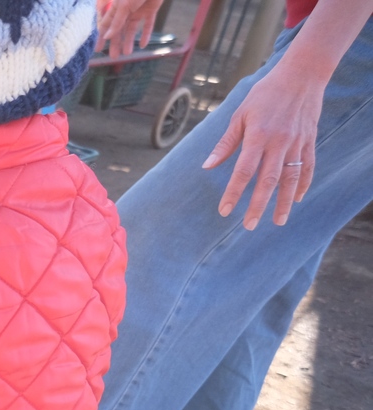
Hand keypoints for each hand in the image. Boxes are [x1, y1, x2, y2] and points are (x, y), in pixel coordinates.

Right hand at [96, 0, 163, 56]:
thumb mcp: (123, 6)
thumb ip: (115, 21)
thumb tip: (106, 36)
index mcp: (115, 6)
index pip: (106, 24)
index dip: (101, 37)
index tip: (98, 50)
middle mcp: (125, 9)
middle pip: (118, 29)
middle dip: (115, 43)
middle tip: (113, 57)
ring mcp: (138, 9)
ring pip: (132, 28)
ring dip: (129, 40)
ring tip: (127, 53)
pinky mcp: (150, 9)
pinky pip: (148, 24)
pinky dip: (146, 34)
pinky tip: (143, 45)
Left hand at [202, 63, 322, 229]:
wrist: (302, 75)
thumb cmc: (265, 94)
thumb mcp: (240, 114)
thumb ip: (226, 143)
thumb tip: (207, 166)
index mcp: (258, 136)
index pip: (243, 171)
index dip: (234, 192)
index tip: (225, 211)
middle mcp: (279, 142)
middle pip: (268, 180)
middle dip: (258, 205)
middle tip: (249, 226)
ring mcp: (297, 142)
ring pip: (291, 177)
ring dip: (283, 201)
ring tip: (277, 221)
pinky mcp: (309, 139)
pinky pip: (307, 166)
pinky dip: (302, 183)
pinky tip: (296, 199)